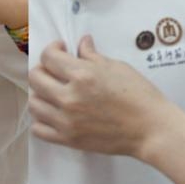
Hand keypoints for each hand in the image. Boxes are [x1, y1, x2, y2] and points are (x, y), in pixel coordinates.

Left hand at [29, 36, 169, 156]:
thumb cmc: (140, 96)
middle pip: (35, 78)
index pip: (48, 56)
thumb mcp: (117, 67)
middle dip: (43, 69)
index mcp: (82, 75)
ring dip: (40, 95)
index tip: (61, 50)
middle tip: (55, 71)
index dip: (53, 49)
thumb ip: (93, 56)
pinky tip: (54, 114)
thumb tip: (81, 43)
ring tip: (53, 93)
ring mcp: (66, 121)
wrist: (151, 129)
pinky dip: (42, 120)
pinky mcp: (68, 140)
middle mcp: (69, 97)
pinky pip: (38, 129)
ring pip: (33, 104)